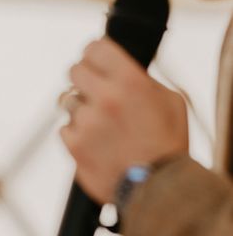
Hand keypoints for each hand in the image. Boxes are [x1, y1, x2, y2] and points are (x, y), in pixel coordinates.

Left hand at [61, 38, 187, 203]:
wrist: (158, 187)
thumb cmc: (167, 145)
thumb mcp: (169, 101)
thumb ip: (142, 81)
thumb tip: (121, 72)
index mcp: (129, 80)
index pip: (94, 47)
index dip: (94, 54)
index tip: (95, 61)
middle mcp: (105, 97)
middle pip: (74, 71)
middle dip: (84, 79)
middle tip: (94, 91)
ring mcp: (86, 123)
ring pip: (68, 101)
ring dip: (81, 109)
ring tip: (102, 125)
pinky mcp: (74, 146)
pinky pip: (65, 129)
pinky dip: (76, 134)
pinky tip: (96, 143)